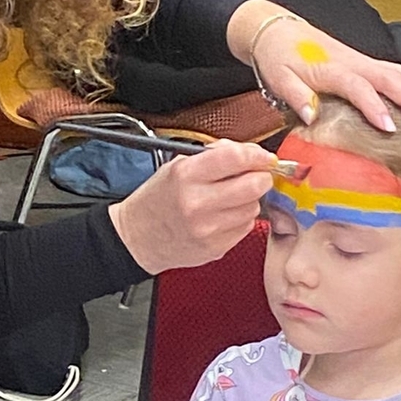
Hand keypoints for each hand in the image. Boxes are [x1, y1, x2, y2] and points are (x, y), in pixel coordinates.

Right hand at [109, 140, 274, 274]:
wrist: (137, 238)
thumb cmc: (157, 200)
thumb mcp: (176, 166)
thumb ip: (213, 156)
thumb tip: (249, 153)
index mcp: (186, 175)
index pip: (235, 158)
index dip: (256, 155)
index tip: (264, 156)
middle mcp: (197, 203)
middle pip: (253, 185)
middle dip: (261, 177)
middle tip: (257, 176)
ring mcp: (207, 228)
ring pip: (253, 207)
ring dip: (249, 199)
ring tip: (230, 198)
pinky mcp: (215, 248)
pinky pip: (245, 227)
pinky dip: (241, 219)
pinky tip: (224, 216)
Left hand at [225, 0, 400, 130]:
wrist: (276, 31)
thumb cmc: (278, 57)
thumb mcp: (278, 78)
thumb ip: (295, 95)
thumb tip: (311, 114)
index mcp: (331, 69)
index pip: (358, 88)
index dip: (375, 107)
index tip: (390, 127)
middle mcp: (352, 62)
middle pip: (388, 78)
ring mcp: (361, 61)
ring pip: (398, 72)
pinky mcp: (364, 62)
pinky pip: (396, 70)